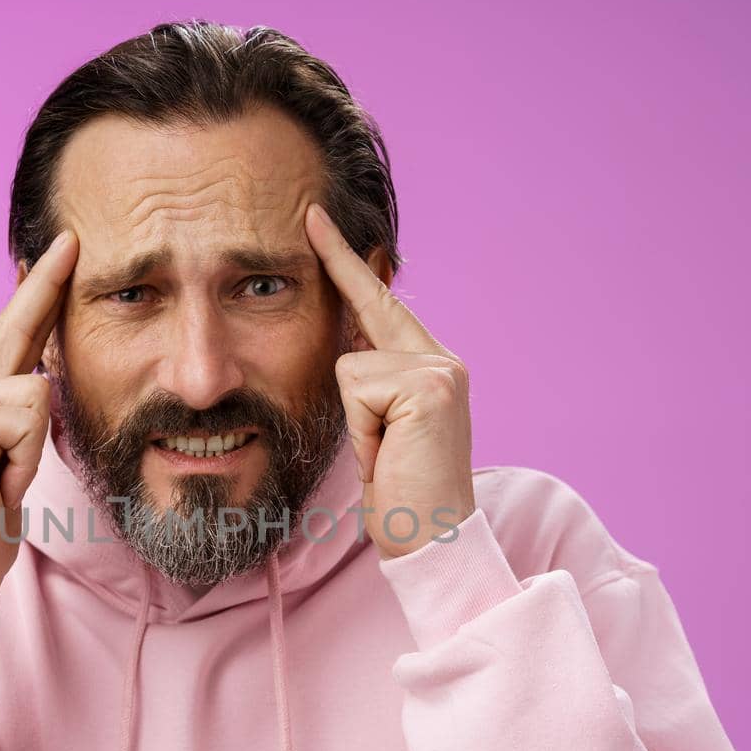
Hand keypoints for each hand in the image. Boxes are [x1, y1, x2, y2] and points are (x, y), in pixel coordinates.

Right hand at [0, 230, 79, 596]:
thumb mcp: (8, 462)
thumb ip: (19, 416)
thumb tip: (44, 375)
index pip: (12, 335)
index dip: (36, 293)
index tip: (61, 252)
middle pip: (14, 328)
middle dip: (44, 286)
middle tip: (73, 239)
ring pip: (35, 390)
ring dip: (33, 449)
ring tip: (4, 482)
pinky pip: (27, 416)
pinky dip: (24, 458)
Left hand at [304, 203, 474, 557]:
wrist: (433, 541)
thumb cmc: (401, 495)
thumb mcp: (378, 430)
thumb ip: (369, 382)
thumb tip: (342, 340)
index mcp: (431, 367)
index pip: (380, 305)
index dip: (348, 262)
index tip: (315, 218)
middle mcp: (442, 360)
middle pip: (367, 310)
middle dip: (340, 263)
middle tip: (308, 209)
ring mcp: (439, 370)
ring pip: (350, 366)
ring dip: (355, 422)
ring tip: (383, 455)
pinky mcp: (428, 387)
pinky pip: (356, 390)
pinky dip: (362, 433)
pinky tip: (387, 455)